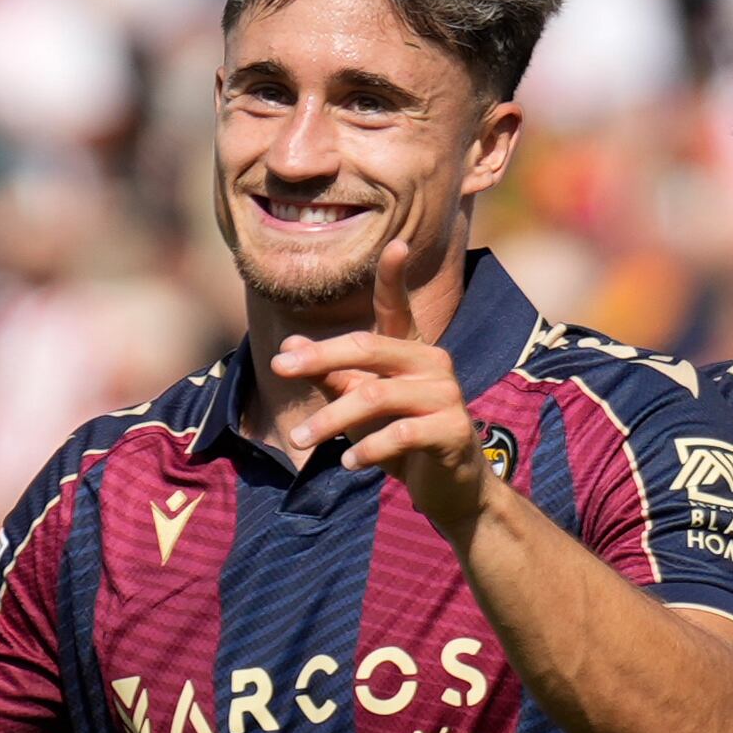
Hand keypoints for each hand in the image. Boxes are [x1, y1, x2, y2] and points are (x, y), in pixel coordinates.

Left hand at [272, 239, 490, 532]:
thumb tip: (286, 349)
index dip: (394, 276)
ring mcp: (447, 394)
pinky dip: (368, 449)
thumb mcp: (359, 406)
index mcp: (411, 350)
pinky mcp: (454, 430)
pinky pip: (401, 433)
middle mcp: (432, 362)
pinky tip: (349, 463)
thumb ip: (329, 376)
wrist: (450, 489)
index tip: (396, 244)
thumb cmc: (401, 439)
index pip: (397, 307)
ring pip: (376, 395)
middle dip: (319, 357)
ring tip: (300, 440)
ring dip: (331, 418)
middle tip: (279, 369)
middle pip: (368, 348)